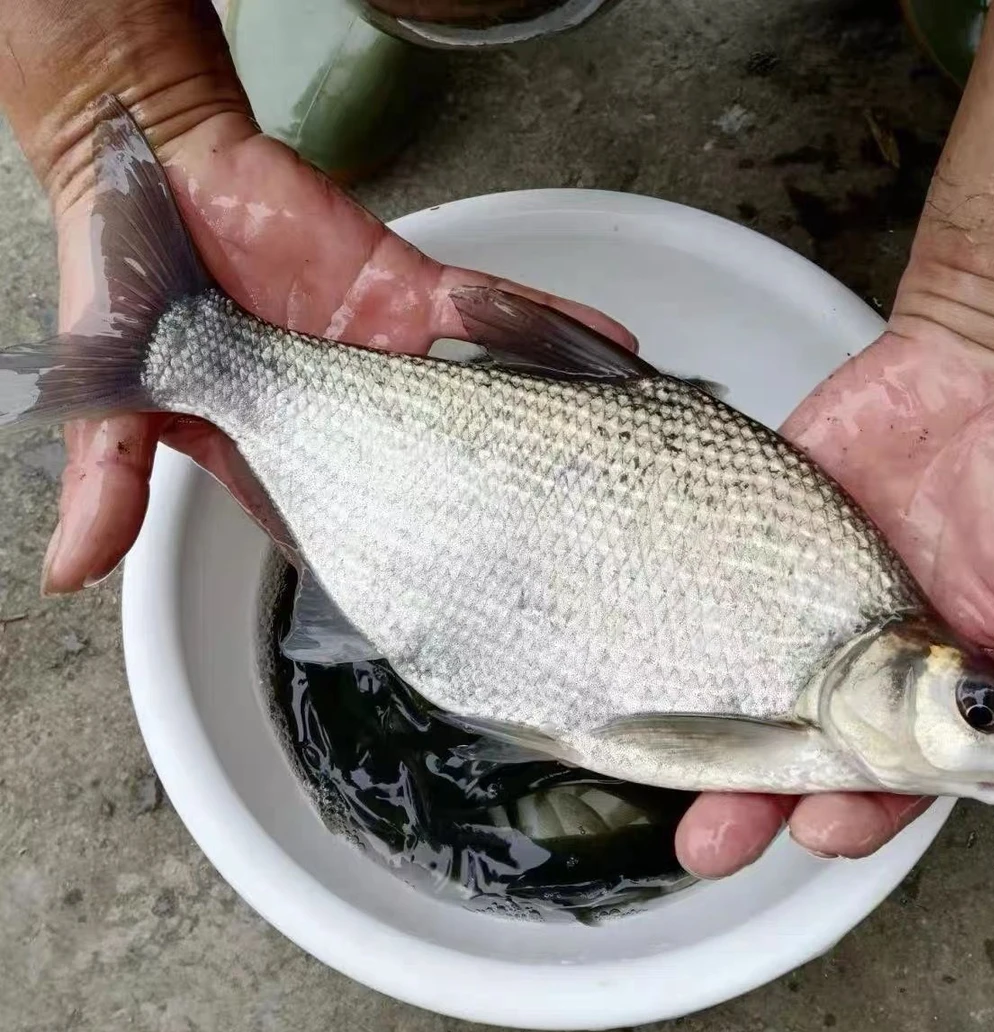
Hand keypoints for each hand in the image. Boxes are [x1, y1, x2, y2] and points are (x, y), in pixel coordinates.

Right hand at [43, 108, 636, 591]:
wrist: (159, 166)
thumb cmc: (133, 280)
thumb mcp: (118, 391)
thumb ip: (110, 477)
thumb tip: (72, 571)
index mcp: (288, 453)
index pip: (350, 526)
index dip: (405, 568)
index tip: (467, 608)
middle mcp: (354, 417)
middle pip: (440, 475)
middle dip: (502, 516)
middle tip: (577, 561)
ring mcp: (391, 357)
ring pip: (482, 400)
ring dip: (551, 427)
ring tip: (626, 468)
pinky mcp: (409, 293)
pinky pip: (491, 313)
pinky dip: (549, 327)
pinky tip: (614, 351)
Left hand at [675, 321, 993, 876]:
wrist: (982, 372)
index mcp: (939, 691)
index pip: (892, 778)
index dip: (858, 810)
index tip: (823, 828)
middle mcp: (862, 665)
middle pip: (800, 752)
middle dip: (759, 801)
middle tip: (713, 839)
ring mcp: (803, 611)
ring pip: (744, 691)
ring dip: (706, 740)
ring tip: (662, 774)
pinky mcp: (760, 554)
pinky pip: (710, 603)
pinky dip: (676, 636)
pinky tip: (638, 669)